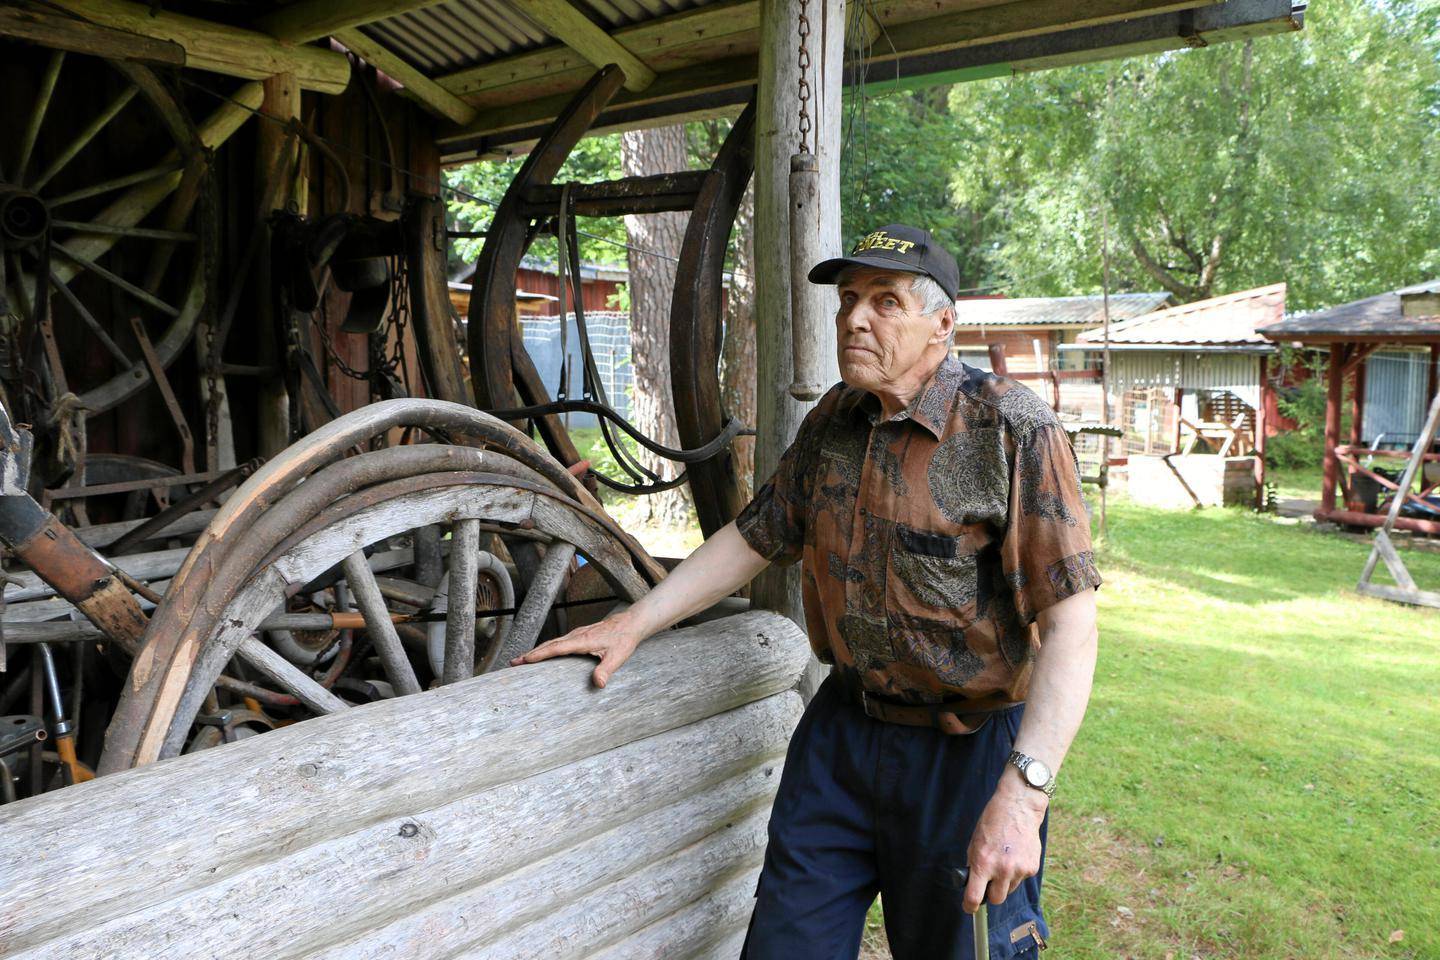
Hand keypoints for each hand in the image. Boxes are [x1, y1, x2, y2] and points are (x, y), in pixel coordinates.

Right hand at [508, 611, 642, 687]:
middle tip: (514, 662)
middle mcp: (576, 636)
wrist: (630, 623)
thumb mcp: (618, 657)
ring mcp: (576, 634)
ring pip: (552, 643)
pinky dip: (547, 648)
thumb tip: (598, 684)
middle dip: (531, 653)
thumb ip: (607, 670)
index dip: (540, 654)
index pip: (557, 648)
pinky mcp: (578, 635)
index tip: (525, 660)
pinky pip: (558, 642)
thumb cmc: (624, 640)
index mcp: (582, 641)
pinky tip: (543, 654)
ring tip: (521, 660)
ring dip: (537, 651)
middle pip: (549, 645)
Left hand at [962, 769, 1047, 912]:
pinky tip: (1015, 854)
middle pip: (996, 900)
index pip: (974, 897)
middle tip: (989, 882)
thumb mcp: (975, 842)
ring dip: (1005, 882)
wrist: (1018, 807)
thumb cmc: (993, 822)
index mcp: (983, 863)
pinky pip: (1021, 878)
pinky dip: (1017, 872)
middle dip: (990, 894)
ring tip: (1004, 860)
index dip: (970, 906)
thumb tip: (971, 882)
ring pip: (1010, 889)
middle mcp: (1002, 869)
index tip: (969, 908)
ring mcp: (1019, 869)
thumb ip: (973, 864)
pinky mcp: (1032, 867)